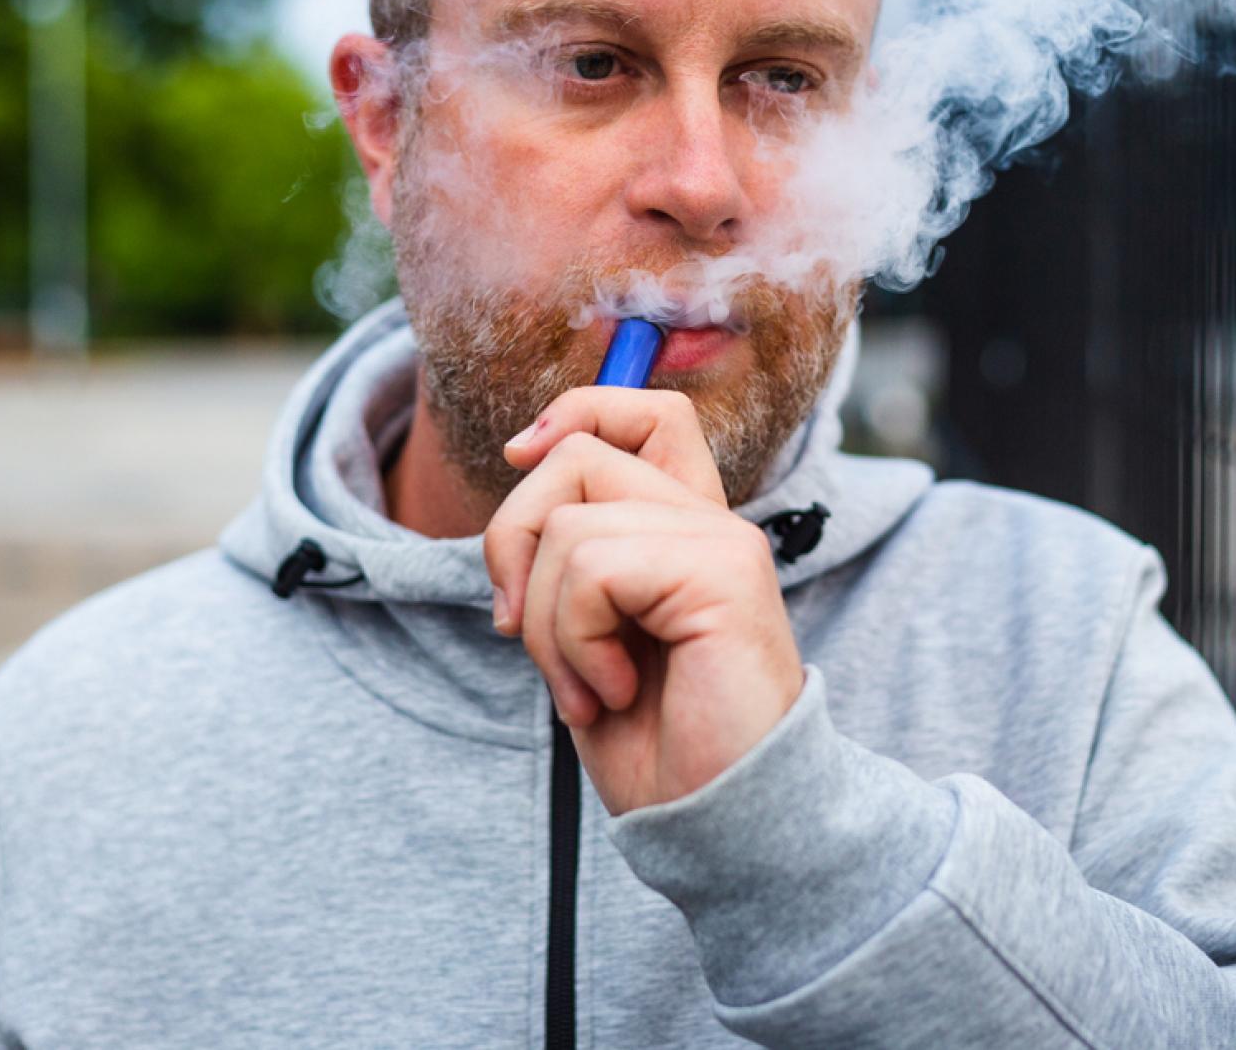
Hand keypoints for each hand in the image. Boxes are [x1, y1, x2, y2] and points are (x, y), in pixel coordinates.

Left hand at [484, 387, 805, 815]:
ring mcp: (721, 541)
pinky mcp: (724, 572)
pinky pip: (593, 567)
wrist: (719, 823)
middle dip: (512, 542)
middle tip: (522, 632)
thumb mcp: (583, 635)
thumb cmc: (657, 746)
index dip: (576, 412)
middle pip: (577, 453)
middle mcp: (710, 522)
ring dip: (546, 624)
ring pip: (568, 523)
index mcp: (683, 530)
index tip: (519, 459)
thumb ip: (566, 554)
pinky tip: (613, 693)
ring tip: (590, 688)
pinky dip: (574, 642)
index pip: (647, 412)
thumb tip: (521, 465)